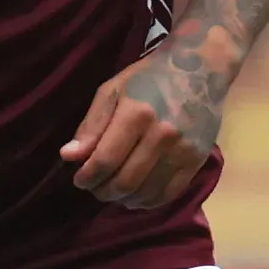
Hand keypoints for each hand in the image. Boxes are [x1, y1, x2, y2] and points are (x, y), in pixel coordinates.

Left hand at [62, 38, 227, 208]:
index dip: (87, 177)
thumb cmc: (148, 78)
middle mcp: (163, 134)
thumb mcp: (112, 91)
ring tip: (113, 191)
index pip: (105, 160)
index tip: (79, 180)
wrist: (199, 67)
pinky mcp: (199, 159)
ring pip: (147, 192)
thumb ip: (91, 126)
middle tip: (95, 188)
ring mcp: (184, 149)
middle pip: (125, 181)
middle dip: (103, 191)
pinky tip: (136, 196)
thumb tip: (69, 156)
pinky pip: (170, 193)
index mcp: (137, 114)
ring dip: (124, 199)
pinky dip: (149, 201)